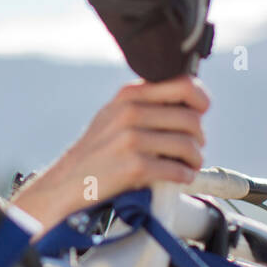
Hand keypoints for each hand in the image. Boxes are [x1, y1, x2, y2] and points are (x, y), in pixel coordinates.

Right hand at [12, 75, 208, 230]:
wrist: (66, 182)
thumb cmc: (96, 152)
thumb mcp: (114, 115)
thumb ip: (145, 104)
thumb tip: (189, 104)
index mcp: (128, 95)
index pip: (184, 84)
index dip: (201, 100)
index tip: (200, 113)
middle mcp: (129, 112)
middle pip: (190, 119)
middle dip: (198, 138)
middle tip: (192, 149)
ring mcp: (130, 139)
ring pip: (187, 145)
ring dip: (194, 160)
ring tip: (188, 166)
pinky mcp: (134, 166)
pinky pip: (176, 170)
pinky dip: (183, 176)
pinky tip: (178, 178)